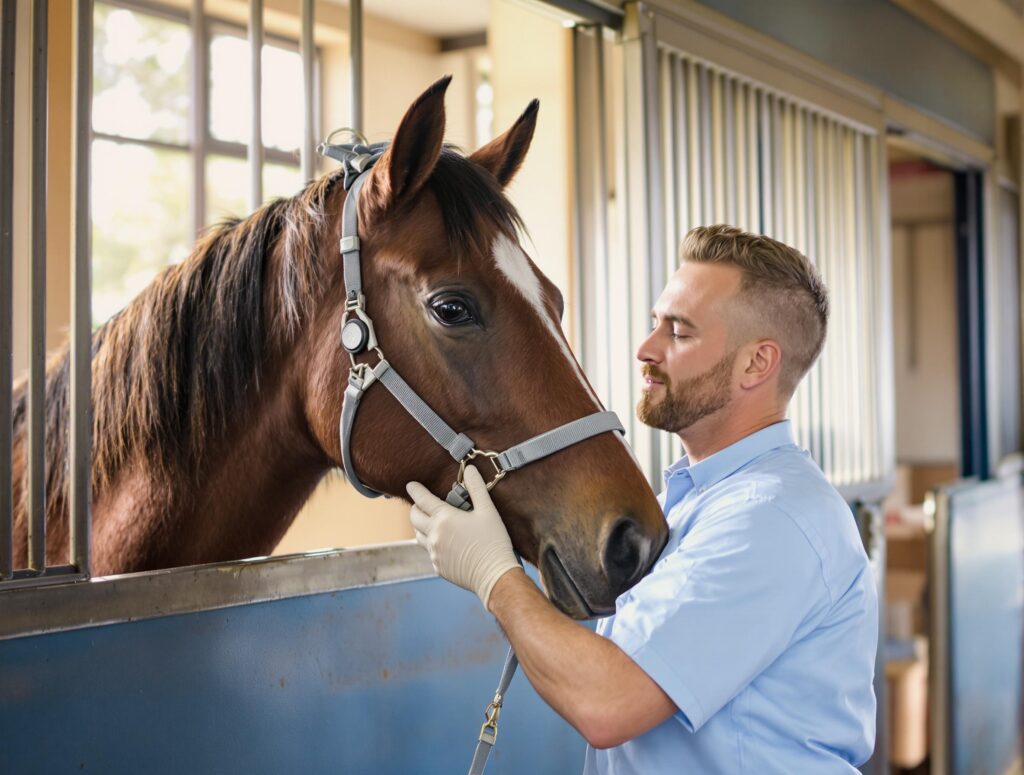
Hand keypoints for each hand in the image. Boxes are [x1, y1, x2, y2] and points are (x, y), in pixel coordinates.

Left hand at [406, 465, 519, 608]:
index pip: (422, 499)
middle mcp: (434, 535)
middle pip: (414, 517)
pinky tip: (445, 543)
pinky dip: (432, 543)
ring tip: (432, 523)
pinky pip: (429, 551)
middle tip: (422, 504)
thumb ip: (477, 488)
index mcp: (445, 518)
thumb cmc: (493, 541)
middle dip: (415, 508)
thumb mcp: (488, 511)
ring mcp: (434, 553)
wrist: (494, 576)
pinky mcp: (438, 567)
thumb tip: (470, 469)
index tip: (410, 484)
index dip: (415, 490)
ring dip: (421, 526)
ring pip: (418, 535)